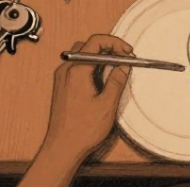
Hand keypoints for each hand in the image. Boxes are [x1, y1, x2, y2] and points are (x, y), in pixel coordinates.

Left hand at [39, 34, 133, 165]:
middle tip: (123, 57)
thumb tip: (123, 66)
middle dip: (108, 47)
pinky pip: (77, 67)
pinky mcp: (62, 86)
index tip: (127, 51)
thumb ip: (116, 81)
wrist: (62, 148)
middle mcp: (66, 70)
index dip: (115, 43)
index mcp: (76, 70)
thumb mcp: (107, 105)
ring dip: (99, 57)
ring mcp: (62, 78)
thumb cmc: (82, 130)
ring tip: (114, 67)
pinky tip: (101, 79)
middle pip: (88, 46)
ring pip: (82, 55)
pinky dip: (91, 66)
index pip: (96, 42)